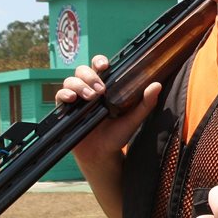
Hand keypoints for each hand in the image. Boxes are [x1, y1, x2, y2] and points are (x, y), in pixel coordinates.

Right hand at [61, 55, 161, 217]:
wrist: (102, 155)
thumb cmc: (118, 135)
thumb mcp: (133, 119)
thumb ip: (145, 103)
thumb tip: (157, 85)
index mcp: (106, 87)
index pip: (100, 67)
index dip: (99, 61)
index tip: (104, 65)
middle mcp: (89, 89)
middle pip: (83, 70)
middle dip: (90, 75)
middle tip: (100, 90)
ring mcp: (77, 99)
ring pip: (70, 80)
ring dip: (79, 85)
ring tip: (90, 97)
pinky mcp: (66, 110)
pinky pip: (59, 95)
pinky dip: (64, 94)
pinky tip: (72, 99)